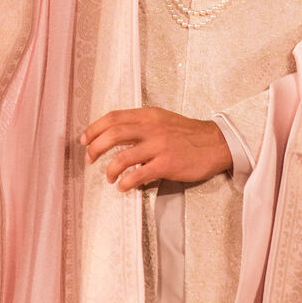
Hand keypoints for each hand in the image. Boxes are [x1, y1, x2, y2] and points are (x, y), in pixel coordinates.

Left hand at [79, 107, 232, 191]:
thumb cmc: (188, 134)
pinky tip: (123, 186)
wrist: (216, 143)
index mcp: (148, 115)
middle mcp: (151, 128)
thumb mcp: (163, 120)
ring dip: (110, 170)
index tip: (85, 140)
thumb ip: (141, 124)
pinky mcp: (167, 164)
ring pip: (123, 157)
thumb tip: (115, 135)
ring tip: (109, 178)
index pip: (113, 118)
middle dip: (95, 148)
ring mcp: (159, 146)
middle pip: (113, 134)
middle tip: (89, 159)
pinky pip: (139, 175)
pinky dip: (126, 182)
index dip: (94, 129)